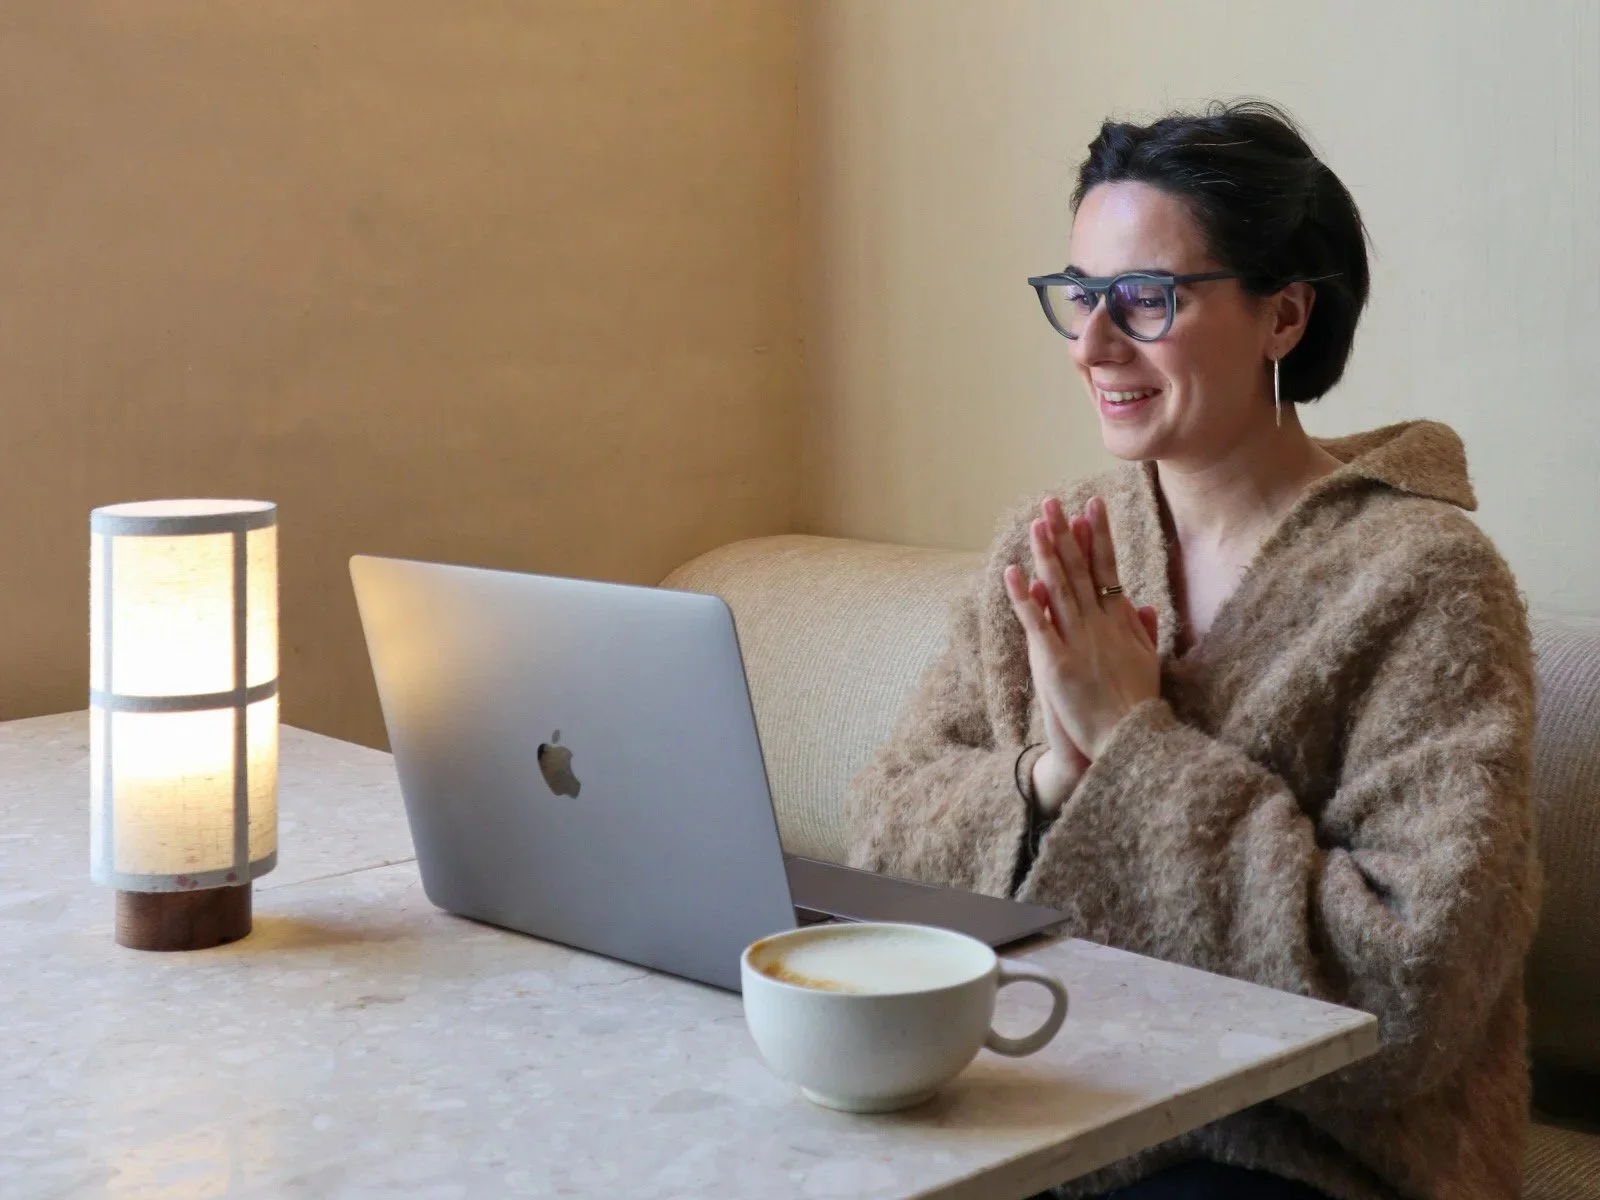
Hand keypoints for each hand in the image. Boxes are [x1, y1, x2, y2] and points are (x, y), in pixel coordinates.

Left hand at [1005, 495, 1159, 776]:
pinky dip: (1024, 598)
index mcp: (1120, 622)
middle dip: (1066, 534)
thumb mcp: (1148, 663)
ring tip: (1036, 522)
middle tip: (1053, 502)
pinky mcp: (1056, 664)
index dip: (1098, 536)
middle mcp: (1099, 625)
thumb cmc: (1136, 706)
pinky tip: (1012, 573)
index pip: (1108, 568)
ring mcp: (1078, 642)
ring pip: (1059, 588)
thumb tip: (1141, 603)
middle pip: (1080, 570)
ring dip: (1046, 554)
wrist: (1129, 744)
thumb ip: (1143, 631)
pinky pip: (1036, 624)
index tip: (1091, 506)